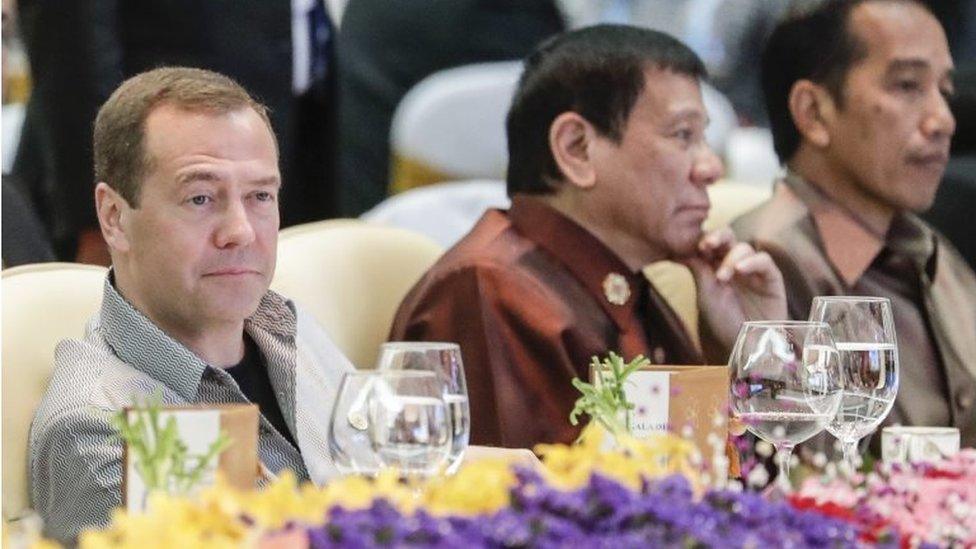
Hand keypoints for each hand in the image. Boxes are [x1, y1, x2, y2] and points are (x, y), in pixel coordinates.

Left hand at [680, 228, 786, 350]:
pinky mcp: (771, 277)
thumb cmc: (725, 322)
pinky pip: (764, 260)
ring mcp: (753, 269)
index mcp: (716, 267)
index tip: (694, 246)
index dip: (702, 240)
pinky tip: (741, 270)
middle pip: (728, 238)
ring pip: (743, 248)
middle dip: (717, 237)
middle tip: (707, 245)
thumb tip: (680, 249)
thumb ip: (698, 271)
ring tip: (723, 277)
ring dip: (730, 258)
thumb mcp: (706, 296)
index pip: (710, 244)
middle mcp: (734, 264)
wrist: (748, 345)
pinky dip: (752, 261)